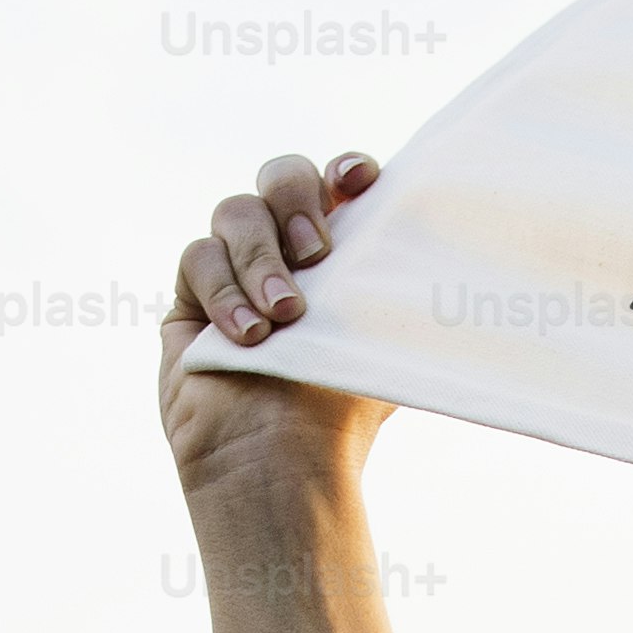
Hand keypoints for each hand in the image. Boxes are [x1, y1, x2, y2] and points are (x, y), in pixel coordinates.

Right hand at [160, 150, 390, 500]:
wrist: (279, 462)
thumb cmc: (339, 412)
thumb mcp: (383, 342)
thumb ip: (396, 284)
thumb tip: (441, 246)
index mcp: (339, 257)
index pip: (337, 184)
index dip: (345, 170)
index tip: (359, 180)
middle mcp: (288, 254)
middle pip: (281, 175)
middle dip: (296, 199)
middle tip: (317, 252)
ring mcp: (236, 270)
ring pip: (236, 211)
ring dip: (261, 257)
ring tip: (283, 317)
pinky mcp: (191, 296)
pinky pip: (198, 257)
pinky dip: (224, 290)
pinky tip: (247, 335)